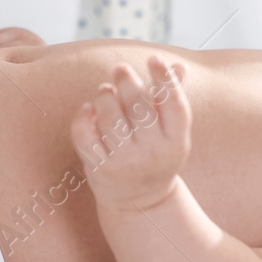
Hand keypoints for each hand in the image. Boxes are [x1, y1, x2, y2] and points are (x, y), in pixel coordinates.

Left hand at [70, 54, 190, 209]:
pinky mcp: (100, 169)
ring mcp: (125, 163)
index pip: (174, 104)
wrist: (140, 202)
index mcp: (177, 142)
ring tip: (105, 91)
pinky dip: (82, 117)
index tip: (155, 58)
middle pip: (138, 106)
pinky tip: (87, 108)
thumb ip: (172, 99)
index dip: (166, 79)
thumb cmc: (156, 155)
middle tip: (120, 68)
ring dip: (104, 96)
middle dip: (126, 81)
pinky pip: (85, 135)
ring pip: (109, 116)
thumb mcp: (171, 133)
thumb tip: (179, 65)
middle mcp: (153, 153)